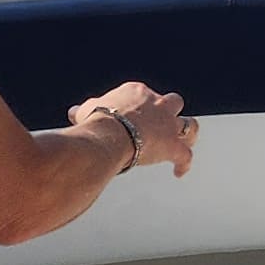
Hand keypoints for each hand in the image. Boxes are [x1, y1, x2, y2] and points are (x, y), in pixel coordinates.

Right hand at [75, 82, 197, 176]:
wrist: (109, 134)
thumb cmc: (96, 121)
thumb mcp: (88, 110)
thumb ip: (86, 109)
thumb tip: (75, 111)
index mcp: (138, 92)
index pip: (144, 96)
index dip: (141, 108)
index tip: (133, 118)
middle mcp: (158, 104)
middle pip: (173, 103)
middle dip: (170, 113)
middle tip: (164, 125)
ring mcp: (168, 125)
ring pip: (189, 125)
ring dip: (188, 134)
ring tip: (186, 142)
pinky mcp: (172, 145)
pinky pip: (185, 156)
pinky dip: (184, 164)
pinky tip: (179, 172)